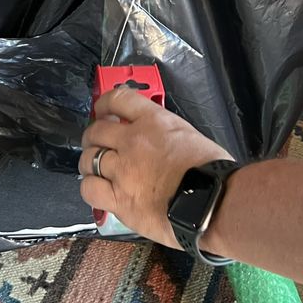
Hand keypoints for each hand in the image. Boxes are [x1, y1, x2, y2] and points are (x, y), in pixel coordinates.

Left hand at [78, 86, 233, 246]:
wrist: (212, 203)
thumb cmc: (212, 171)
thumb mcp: (189, 136)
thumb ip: (165, 134)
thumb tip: (156, 142)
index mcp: (154, 121)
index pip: (118, 99)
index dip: (104, 103)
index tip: (103, 111)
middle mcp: (133, 141)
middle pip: (96, 131)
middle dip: (93, 136)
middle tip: (97, 144)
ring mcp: (123, 171)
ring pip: (89, 159)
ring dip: (89, 162)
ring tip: (95, 169)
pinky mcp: (120, 200)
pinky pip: (90, 189)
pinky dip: (90, 187)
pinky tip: (98, 189)